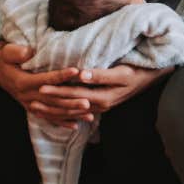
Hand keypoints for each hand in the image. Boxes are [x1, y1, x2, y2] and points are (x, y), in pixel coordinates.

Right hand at [0, 41, 85, 127]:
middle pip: (53, 100)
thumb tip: (28, 52)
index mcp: (23, 82)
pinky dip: (62, 122)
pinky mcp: (32, 109)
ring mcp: (30, 104)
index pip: (46, 79)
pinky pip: (48, 118)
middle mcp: (27, 96)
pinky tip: (76, 126)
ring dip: (71, 113)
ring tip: (89, 113)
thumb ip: (17, 52)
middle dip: (71, 101)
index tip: (77, 71)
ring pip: (53, 111)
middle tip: (88, 102)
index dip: (61, 76)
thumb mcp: (7, 52)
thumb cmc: (6, 57)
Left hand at [37, 64, 173, 116]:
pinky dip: (65, 112)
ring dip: (54, 108)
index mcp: (103, 97)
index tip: (39, 86)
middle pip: (70, 104)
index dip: (56, 90)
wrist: (152, 77)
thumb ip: (101, 74)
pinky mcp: (102, 105)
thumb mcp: (121, 72)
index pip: (73, 95)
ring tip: (36, 106)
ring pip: (72, 110)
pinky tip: (55, 112)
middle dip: (50, 102)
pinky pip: (79, 112)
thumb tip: (82, 74)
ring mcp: (101, 107)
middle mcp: (100, 105)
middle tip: (31, 98)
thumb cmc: (137, 71)